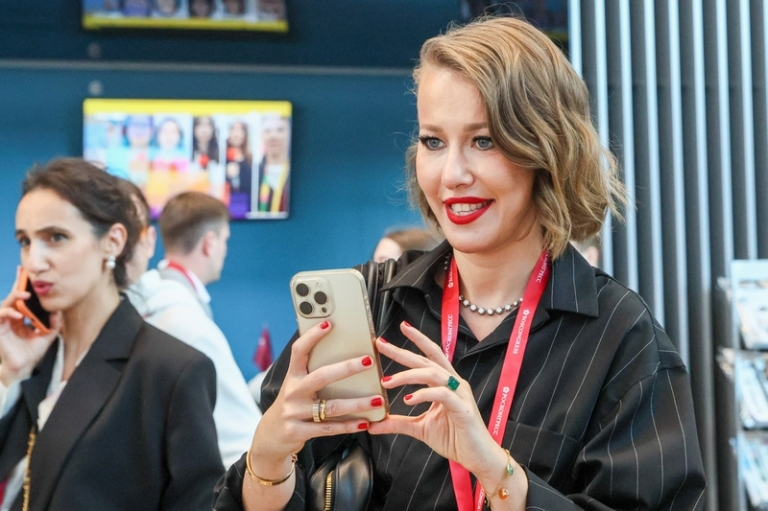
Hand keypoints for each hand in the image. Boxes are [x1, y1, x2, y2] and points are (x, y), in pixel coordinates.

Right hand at [0, 267, 60, 385]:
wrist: (23, 367)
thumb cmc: (32, 351)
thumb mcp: (47, 335)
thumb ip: (53, 323)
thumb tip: (58, 311)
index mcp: (22, 316)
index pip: (22, 298)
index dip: (22, 284)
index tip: (25, 271)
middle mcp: (12, 317)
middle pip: (14, 297)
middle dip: (19, 285)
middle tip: (25, 276)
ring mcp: (4, 322)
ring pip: (7, 303)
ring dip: (15, 297)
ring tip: (25, 295)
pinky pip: (1, 316)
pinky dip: (10, 313)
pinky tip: (19, 315)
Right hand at [248, 320, 384, 476]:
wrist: (270, 436)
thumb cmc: (292, 405)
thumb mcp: (296, 386)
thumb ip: (313, 373)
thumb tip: (344, 354)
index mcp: (292, 376)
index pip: (299, 351)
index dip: (312, 336)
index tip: (329, 324)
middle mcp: (292, 392)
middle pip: (321, 376)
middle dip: (347, 368)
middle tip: (368, 361)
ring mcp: (294, 412)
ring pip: (331, 406)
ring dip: (357, 403)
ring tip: (378, 399)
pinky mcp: (299, 432)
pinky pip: (329, 428)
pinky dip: (349, 425)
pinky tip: (366, 422)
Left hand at [368, 321, 500, 476]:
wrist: (478, 458)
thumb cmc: (454, 439)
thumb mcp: (420, 428)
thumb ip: (398, 423)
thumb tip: (374, 423)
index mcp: (445, 383)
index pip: (429, 356)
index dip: (416, 340)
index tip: (400, 328)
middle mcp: (454, 384)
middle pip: (427, 360)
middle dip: (403, 350)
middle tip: (381, 344)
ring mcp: (460, 395)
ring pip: (433, 373)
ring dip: (408, 375)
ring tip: (387, 382)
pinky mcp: (463, 409)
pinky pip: (442, 394)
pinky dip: (424, 394)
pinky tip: (409, 399)